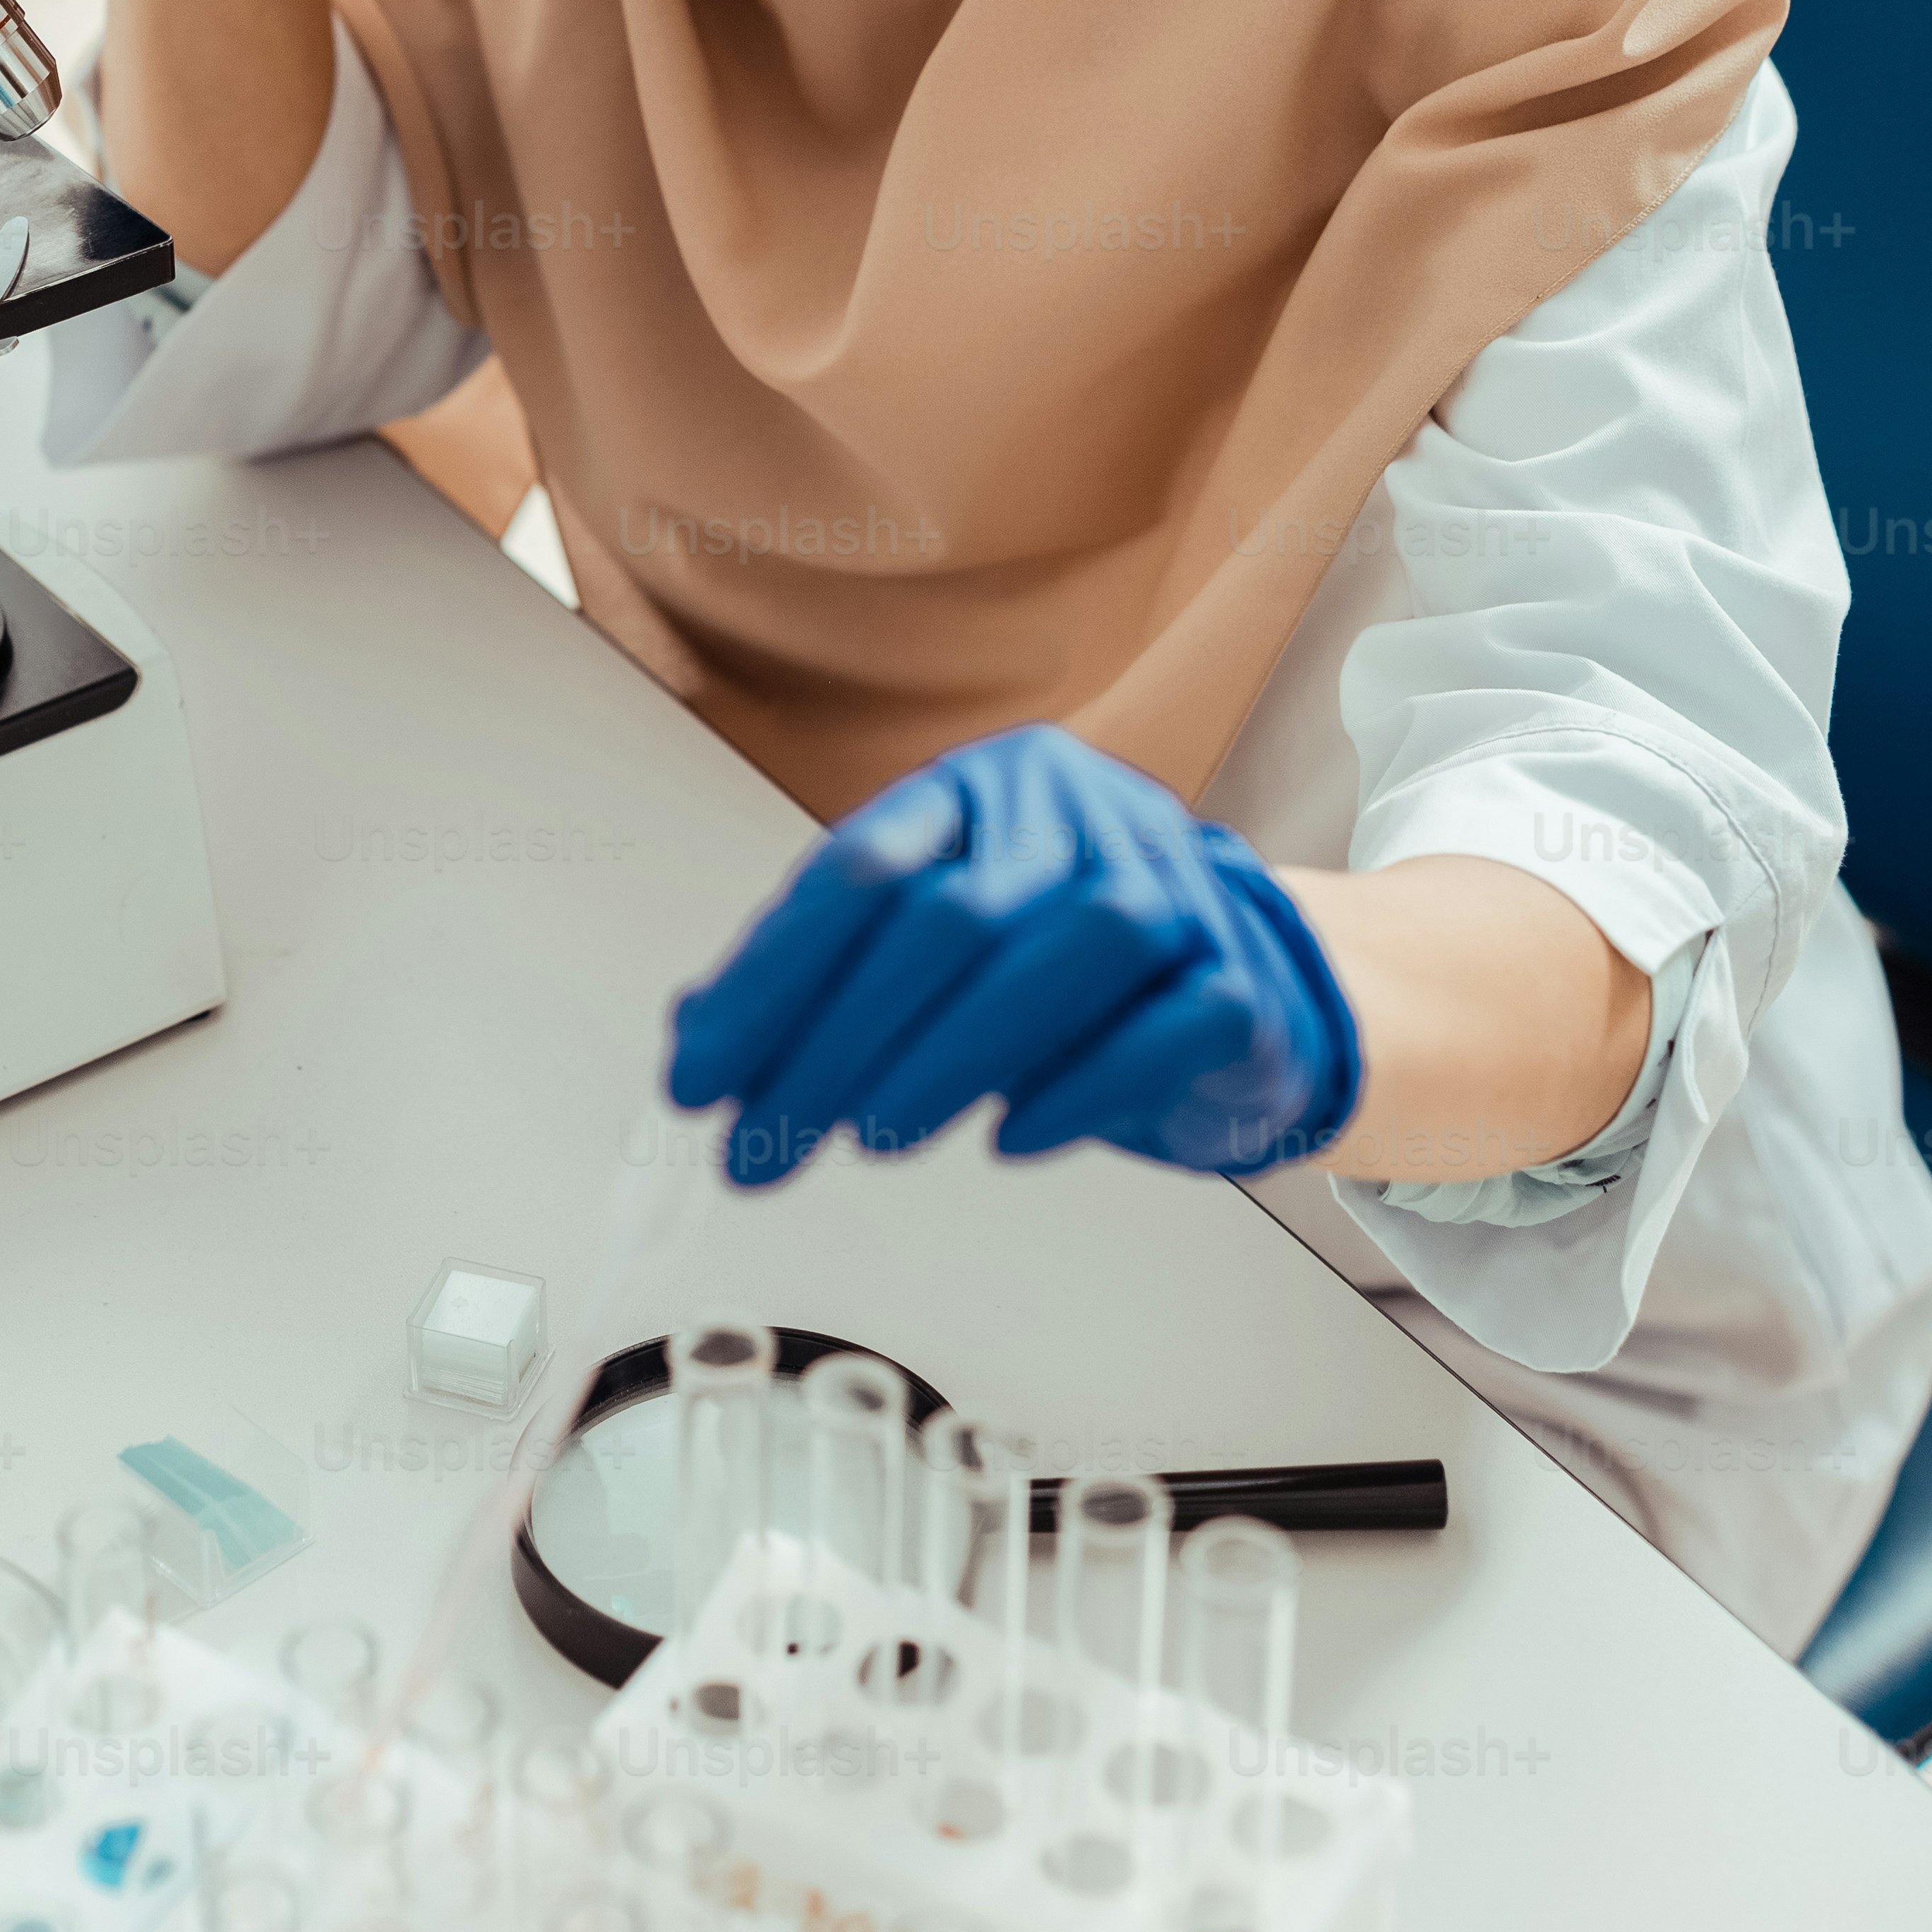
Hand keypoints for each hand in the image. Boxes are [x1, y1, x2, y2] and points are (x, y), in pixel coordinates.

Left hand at [665, 725, 1361, 1191]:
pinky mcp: (1236, 980)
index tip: (700, 1078)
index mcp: (979, 791)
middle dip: (835, 1042)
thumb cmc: (1055, 964)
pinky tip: (1011, 1138)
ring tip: (871, 1138)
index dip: (768, 979)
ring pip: (1059, 954)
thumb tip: (694, 1047)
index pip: (859, 870)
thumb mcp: (927, 947)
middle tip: (761, 1141)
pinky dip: (1079, 1087)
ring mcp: (1170, 889)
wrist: (1233, 976)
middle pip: (948, 916)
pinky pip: (1164, 1023)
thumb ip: (814, 982)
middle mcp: (1076, 818)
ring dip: (949, 1059)